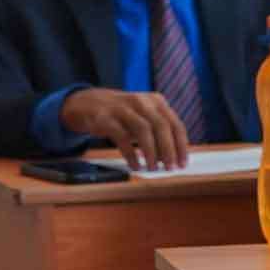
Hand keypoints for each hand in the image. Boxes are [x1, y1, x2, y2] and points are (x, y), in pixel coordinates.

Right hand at [58, 87, 190, 172]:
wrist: (86, 103)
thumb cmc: (122, 115)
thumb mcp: (143, 116)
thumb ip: (158, 132)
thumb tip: (172, 158)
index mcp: (156, 101)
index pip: (175, 124)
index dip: (181, 145)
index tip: (183, 163)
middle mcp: (141, 101)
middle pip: (161, 126)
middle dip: (169, 150)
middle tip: (170, 168)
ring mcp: (122, 108)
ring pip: (143, 130)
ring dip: (151, 152)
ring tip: (153, 168)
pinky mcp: (104, 117)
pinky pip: (121, 137)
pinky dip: (131, 153)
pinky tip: (135, 165)